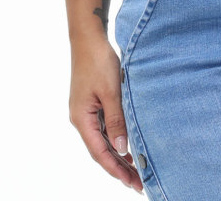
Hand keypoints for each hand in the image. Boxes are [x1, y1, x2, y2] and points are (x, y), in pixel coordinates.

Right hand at [69, 35, 143, 193]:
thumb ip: (116, 120)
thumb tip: (121, 149)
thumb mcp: (111, 92)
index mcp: (82, 119)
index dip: (116, 170)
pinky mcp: (93, 103)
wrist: (89, 38)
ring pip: (103, 140)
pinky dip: (116, 139)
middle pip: (101, 150)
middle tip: (139, 183)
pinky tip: (127, 146)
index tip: (132, 183)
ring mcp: (86, 111)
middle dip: (119, 168)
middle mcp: (81, 118)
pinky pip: (104, 128)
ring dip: (118, 155)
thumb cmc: (99, 61)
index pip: (99, 153)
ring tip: (136, 170)